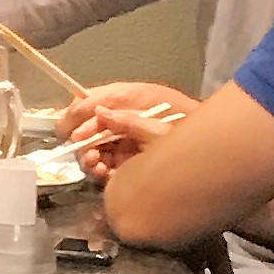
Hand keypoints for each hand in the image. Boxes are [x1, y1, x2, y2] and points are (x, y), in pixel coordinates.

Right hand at [62, 80, 192, 179]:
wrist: (205, 167)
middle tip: (79, 143)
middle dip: (84, 135)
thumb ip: (128, 120)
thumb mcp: (159, 128)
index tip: (69, 121)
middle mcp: (128, 124)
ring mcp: (126, 146)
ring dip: (89, 154)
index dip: (81, 110)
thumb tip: (98, 112)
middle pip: (94, 126)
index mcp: (135, 106)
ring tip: (93, 161)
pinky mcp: (126, 167)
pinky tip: (101, 170)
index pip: (99, 102)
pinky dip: (98, 169)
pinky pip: (104, 166)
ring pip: (96, 147)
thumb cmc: (188, 140)